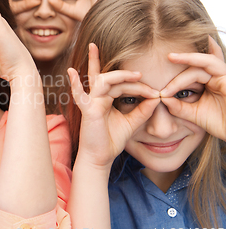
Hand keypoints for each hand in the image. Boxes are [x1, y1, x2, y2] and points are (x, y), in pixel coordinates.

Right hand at [69, 43, 158, 166]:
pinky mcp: (87, 111)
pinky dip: (75, 84)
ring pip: (103, 81)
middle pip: (113, 79)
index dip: (138, 85)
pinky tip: (71, 71)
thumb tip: (157, 98)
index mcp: (106, 98)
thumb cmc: (112, 140)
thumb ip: (143, 111)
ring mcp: (91, 102)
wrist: (101, 157)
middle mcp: (97, 97)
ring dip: (120, 76)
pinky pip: (80, 95)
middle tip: (143, 76)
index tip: (155, 93)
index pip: (121, 84)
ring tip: (136, 76)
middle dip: (129, 76)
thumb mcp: (132, 123)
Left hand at [160, 36, 225, 139]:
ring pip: (204, 62)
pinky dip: (199, 59)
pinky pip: (212, 64)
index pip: (191, 75)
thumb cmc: (221, 124)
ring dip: (188, 58)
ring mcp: (225, 77)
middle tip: (166, 58)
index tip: (160, 93)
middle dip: (181, 62)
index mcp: (211, 84)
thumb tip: (161, 98)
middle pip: (196, 66)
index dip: (174, 83)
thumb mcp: (194, 114)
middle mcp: (218, 78)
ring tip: (171, 56)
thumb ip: (178, 107)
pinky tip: (192, 52)